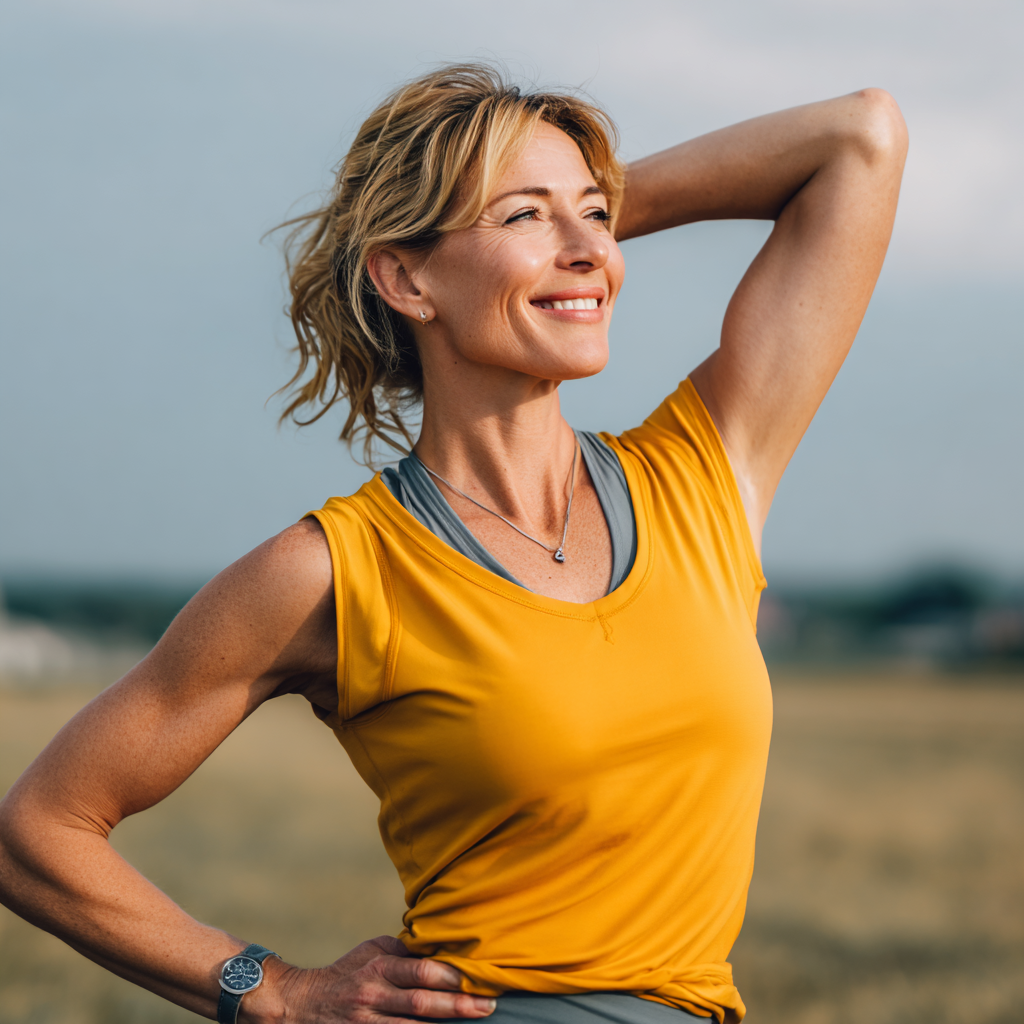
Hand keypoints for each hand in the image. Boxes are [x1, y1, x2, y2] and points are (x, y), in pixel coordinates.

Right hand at [248, 935, 497, 1023]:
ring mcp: (367, 1023)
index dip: (450, 977)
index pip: (420, 972)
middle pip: (422, 1004)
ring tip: (474, 1023)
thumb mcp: (371, 951)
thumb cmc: (346, 972)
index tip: (475, 979)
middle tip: (488, 1007)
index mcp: (378, 967)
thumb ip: (403, 951)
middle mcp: (374, 996)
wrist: (300, 1004)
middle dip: (458, 1006)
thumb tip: (438, 948)